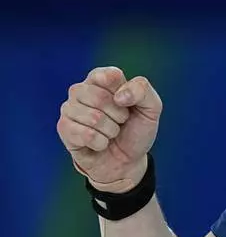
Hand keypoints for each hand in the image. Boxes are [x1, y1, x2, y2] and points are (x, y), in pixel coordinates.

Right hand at [57, 66, 162, 192]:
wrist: (127, 161)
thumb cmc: (136, 130)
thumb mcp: (151, 109)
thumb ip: (142, 91)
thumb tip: (119, 96)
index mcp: (100, 78)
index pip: (109, 75)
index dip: (125, 94)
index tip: (128, 104)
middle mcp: (80, 90)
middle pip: (99, 97)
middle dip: (118, 116)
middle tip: (120, 122)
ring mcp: (69, 109)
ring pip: (93, 118)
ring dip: (111, 131)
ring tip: (111, 133)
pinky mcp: (64, 128)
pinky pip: (85, 134)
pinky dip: (101, 143)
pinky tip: (100, 143)